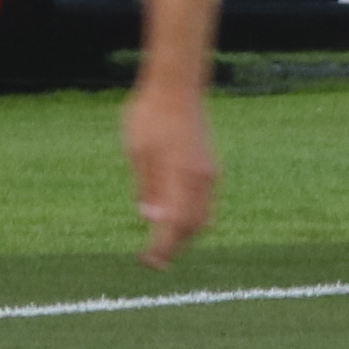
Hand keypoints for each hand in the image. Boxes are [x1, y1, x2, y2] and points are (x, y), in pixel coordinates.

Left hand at [125, 74, 216, 267]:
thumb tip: (151, 219)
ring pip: (203, 217)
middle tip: (154, 261)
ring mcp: (209, 173)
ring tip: (162, 244)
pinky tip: (174, 220)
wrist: (176, 86)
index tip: (148, 261)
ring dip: (185, 235)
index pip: (175, 225)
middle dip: (175, 248)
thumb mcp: (138, 151)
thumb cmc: (150, 115)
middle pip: (194, 227)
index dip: (163, 248)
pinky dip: (192, 218)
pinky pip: (205, 203)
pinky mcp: (210, 167)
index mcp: (180, 175)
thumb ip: (147, 188)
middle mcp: (201, 178)